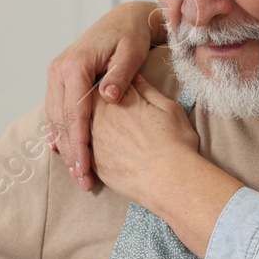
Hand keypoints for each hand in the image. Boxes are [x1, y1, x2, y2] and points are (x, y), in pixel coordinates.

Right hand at [46, 1, 162, 191]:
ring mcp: (56, 75)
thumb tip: (109, 97)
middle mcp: (59, 70)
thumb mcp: (131, 53)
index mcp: (75, 65)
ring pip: (55, 119)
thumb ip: (121, 76)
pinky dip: (60, 133)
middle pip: (60, 120)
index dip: (79, 144)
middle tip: (81, 179)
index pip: (74, 113)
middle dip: (70, 152)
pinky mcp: (59, 80)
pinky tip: (63, 153)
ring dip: (64, 147)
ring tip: (76, 173)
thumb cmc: (130, 37)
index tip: (86, 168)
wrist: (122, 19)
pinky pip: (56, 111)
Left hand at [88, 75, 201, 203]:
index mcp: (121, 99)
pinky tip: (99, 151)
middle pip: (90, 103)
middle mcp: (103, 117)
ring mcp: (96, 141)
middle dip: (94, 103)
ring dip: (88, 127)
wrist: (170, 180)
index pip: (107, 82)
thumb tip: (134, 78)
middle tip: (108, 110)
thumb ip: (148, 91)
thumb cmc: (176, 144)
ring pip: (83, 127)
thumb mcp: (170, 109)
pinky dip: (87, 149)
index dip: (109, 83)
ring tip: (106, 134)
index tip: (112, 86)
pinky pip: (84, 151)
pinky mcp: (95, 163)